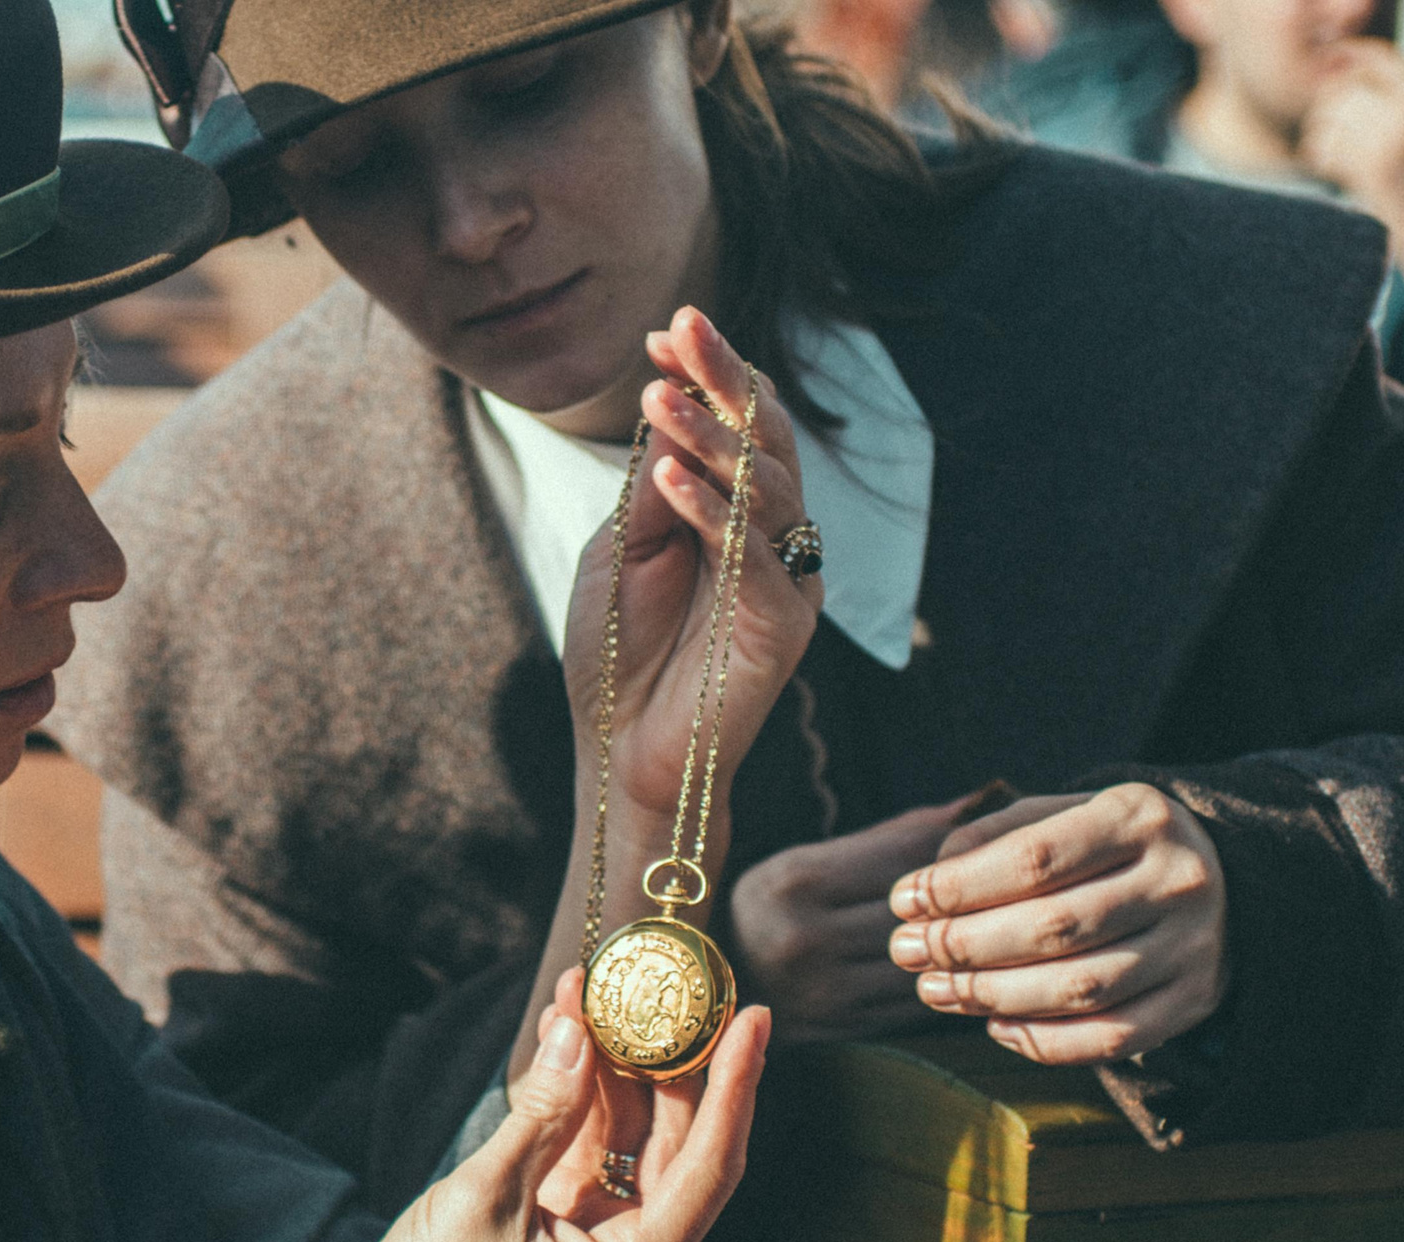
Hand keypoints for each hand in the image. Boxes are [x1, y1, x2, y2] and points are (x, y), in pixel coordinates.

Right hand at [344, 968, 766, 1241]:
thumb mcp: (487, 1196)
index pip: (711, 1164)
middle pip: (680, 1146)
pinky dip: (582, 1102)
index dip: (736, 1086)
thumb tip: (580, 1033)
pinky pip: (595, 1155)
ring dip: (614, 1072)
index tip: (753, 1019)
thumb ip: (542, 1113)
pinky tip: (568, 1041)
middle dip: (669, 1062)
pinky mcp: (574, 1233)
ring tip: (594, 994)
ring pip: (635, 1144)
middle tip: (669, 987)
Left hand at [561, 306, 823, 825]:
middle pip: (764, 441)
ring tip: (657, 399)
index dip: (709, 375)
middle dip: (725, 379)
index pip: (737, 427)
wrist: (620, 752)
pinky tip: (670, 478)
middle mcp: (771, 538)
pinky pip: (755, 560)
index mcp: (733, 513)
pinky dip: (713, 515)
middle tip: (683, 328)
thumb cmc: (619, 653)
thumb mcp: (622, 549)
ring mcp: (785, 581)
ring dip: (710, 438)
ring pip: (765, 490)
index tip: (666, 329)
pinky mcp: (783, 629)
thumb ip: (653, 485)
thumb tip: (668, 399)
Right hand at [730, 799, 975, 1042]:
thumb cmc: (766, 911)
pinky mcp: (842, 1026)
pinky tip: (964, 964)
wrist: (710, 990)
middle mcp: (806, 935)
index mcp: (795, 881)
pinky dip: (945, 979)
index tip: (981, 833)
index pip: (900, 854)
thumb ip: (882, 840)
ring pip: (923, 956)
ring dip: (961, 939)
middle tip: (1003, 875)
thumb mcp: (800, 863)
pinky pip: (914, 1000)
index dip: (950, 841)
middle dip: (965, 888)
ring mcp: (824, 987)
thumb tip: (966, 808)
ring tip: (992, 919)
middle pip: (917, 906)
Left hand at [887, 783, 1229, 1065]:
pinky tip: (995, 1025)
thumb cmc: (1109, 847)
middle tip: (907, 951)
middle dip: (964, 945)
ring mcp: (1193, 946)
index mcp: (1140, 816)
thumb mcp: (1063, 815)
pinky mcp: (1193, 1001)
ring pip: (1080, 989)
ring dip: (993, 996)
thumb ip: (997, 836)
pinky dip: (1045, 1041)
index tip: (904, 900)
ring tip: (936, 989)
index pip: (1034, 858)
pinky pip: (1112, 1039)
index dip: (959, 887)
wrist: (1218, 882)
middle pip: (1054, 927)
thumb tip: (931, 884)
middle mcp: (1178, 879)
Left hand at [1298, 40, 1403, 297]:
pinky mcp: (1375, 169)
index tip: (1333, 84)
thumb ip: (1402, 110)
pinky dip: (1322, 158)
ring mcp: (1394, 138)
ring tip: (1327, 154)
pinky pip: (1330, 149)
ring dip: (1321, 136)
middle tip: (1324, 131)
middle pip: (1346, 88)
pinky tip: (1328, 169)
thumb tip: (1353, 91)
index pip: (1379, 58)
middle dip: (1328, 110)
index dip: (1349, 66)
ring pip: (1332, 118)